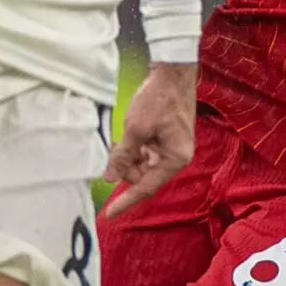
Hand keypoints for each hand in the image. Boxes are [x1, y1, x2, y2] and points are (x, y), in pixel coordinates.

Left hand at [100, 61, 196, 214]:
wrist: (173, 73)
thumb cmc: (159, 99)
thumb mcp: (136, 129)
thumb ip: (123, 155)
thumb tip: (110, 177)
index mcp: (175, 158)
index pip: (146, 186)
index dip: (126, 200)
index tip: (109, 213)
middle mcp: (176, 157)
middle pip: (144, 175)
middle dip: (126, 168)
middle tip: (113, 151)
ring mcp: (172, 147)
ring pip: (143, 164)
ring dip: (128, 157)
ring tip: (119, 141)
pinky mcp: (166, 138)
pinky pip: (146, 153)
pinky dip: (134, 149)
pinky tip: (126, 138)